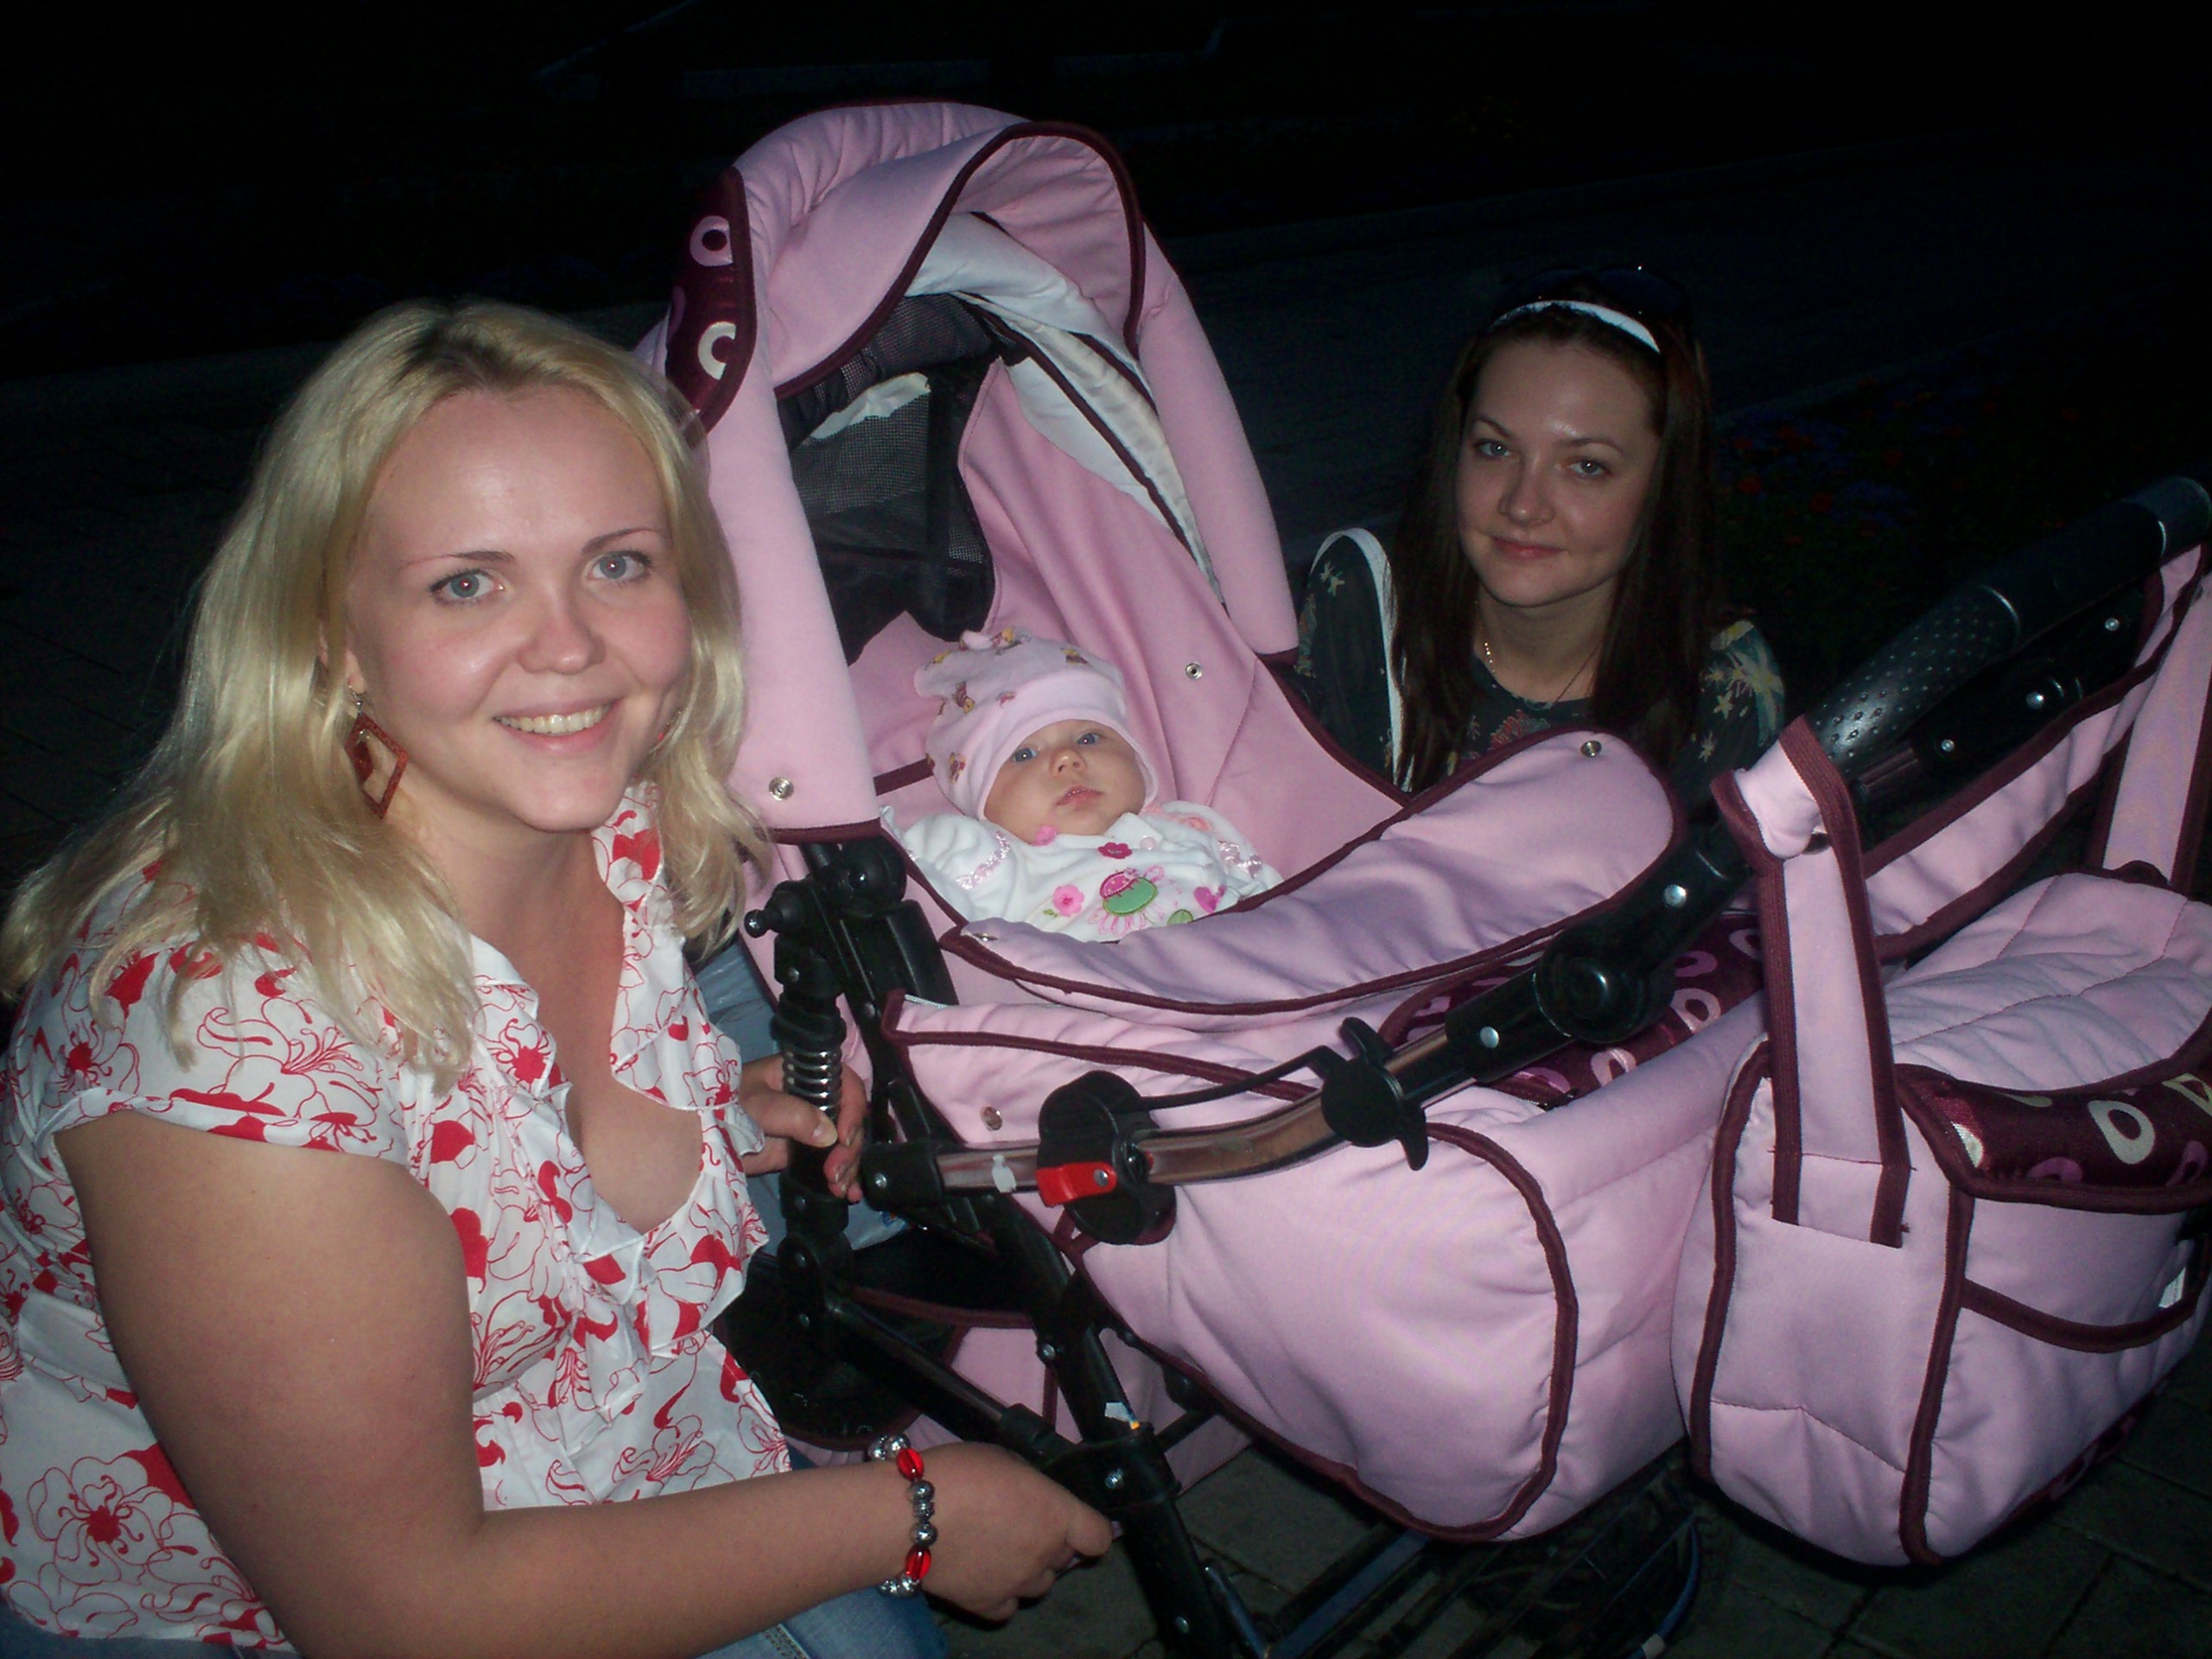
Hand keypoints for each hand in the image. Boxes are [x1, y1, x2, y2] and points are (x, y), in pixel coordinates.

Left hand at [737, 1057, 867, 1200]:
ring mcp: (810, 1126)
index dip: (852, 1108)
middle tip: (835, 1172)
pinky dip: (843, 1177)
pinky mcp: (803, 1150)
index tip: (843, 1137)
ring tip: (838, 1188)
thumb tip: (830, 1136)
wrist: (699, 1136)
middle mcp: (813, 1098)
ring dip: (848, 1166)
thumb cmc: (723, 1107)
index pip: (845, 1083)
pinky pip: (830, 1161)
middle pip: (850, 1118)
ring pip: (845, 1143)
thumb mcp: (757, 1105)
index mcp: (804, 1075)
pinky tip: (849, 1193)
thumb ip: (793, 1115)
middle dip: (849, 1147)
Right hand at [912, 1443, 1113, 1620]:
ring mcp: (1018, 1583)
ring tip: (1001, 1550)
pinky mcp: (988, 1604)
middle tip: (1022, 1524)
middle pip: (1065, 1556)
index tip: (1077, 1522)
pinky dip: (1003, 1593)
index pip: (1099, 1535)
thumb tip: (1034, 1495)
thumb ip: (1030, 1485)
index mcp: (1056, 1514)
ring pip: (1040, 1584)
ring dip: (1029, 1568)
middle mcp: (1045, 1553)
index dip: (1091, 1528)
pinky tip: (987, 1575)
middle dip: (1051, 1542)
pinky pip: (1009, 1605)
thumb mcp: (1005, 1460)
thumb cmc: (959, 1474)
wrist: (909, 1515)